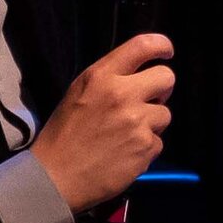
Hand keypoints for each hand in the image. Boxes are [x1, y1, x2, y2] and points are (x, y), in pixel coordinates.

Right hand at [30, 32, 174, 213]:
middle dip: (162, 88)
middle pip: (167, 77)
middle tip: (149, 101)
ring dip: (152, 123)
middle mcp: (122, 94)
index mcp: (101, 76)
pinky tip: (125, 154)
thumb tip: (138, 77)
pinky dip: (146, 148)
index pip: (142, 46)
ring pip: (165, 113)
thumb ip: (108, 81)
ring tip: (127, 135)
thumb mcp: (78, 94)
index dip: (161, 45)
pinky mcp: (146, 147)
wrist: (55, 177)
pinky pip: (158, 141)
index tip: (166, 52)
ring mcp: (137, 121)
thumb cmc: (63, 135)